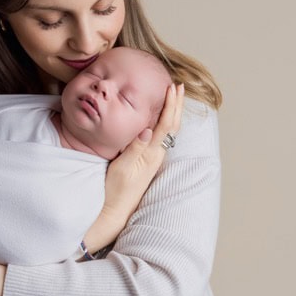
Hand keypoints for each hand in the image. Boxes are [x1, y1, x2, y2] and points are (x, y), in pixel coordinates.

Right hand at [87, 83, 184, 250]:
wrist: (116, 210)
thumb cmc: (116, 190)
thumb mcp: (122, 168)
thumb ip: (134, 148)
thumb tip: (147, 130)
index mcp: (151, 154)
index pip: (165, 124)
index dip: (170, 105)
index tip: (172, 88)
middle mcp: (156, 155)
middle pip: (172, 125)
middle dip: (176, 104)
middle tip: (179, 85)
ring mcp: (154, 158)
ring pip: (169, 130)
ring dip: (173, 111)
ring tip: (175, 96)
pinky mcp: (148, 160)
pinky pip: (162, 136)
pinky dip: (165, 121)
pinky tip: (162, 117)